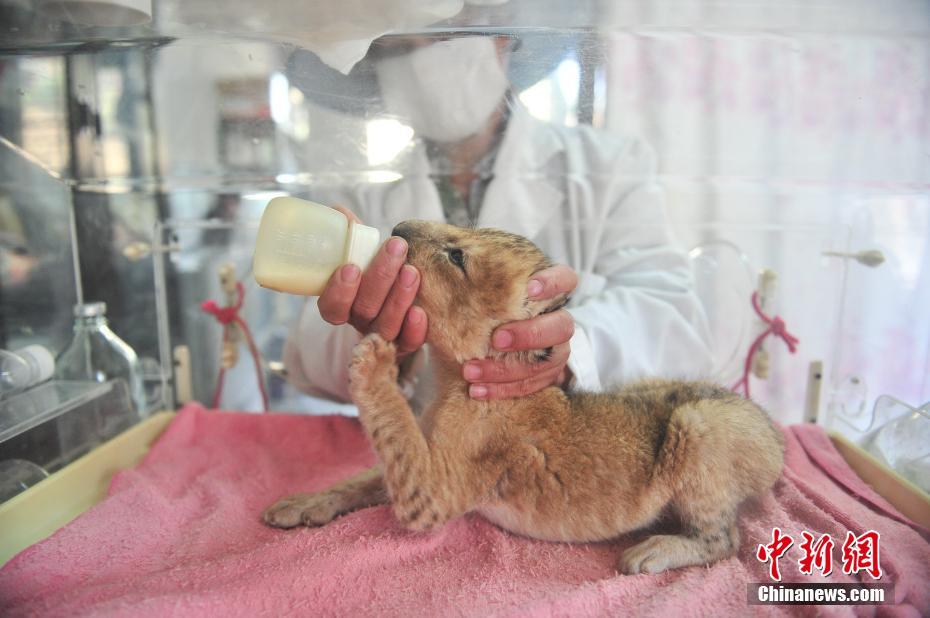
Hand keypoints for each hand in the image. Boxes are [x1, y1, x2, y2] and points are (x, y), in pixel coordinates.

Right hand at [317, 206, 426, 353]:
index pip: (332, 307)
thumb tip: (340, 212)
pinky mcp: (406, 343)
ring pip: (386, 325)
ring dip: (398, 298)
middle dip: (379, 278)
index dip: (338, 291)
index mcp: (341, 303)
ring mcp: (383, 334)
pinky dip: (414, 330)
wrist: (404, 280)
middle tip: (396, 247)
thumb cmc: (375, 263)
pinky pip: (409, 343)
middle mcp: (360, 321)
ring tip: (411, 271)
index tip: (350, 266)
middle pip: (364, 310)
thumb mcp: (360, 247)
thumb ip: (350, 232)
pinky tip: (420, 311)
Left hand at [463, 264, 578, 398]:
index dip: (553, 282)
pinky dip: (503, 389)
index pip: (565, 279)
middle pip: (562, 326)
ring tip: (471, 371)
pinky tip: (476, 390)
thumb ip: (468, 278)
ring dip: (508, 369)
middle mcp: (558, 321)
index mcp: (549, 293)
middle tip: (496, 339)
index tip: (530, 288)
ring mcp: (556, 351)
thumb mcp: (480, 290)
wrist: (492, 342)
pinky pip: (531, 386)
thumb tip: (427, 266)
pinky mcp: (546, 377)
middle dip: (529, 334)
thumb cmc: (485, 306)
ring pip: (547, 362)